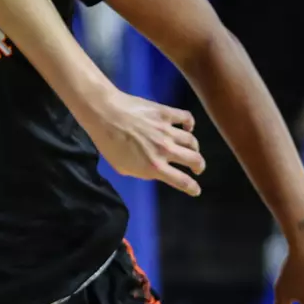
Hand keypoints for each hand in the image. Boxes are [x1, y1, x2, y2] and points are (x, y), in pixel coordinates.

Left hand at [88, 93, 204, 195]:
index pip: (182, 181)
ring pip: (192, 141)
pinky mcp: (166, 113)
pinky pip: (186, 118)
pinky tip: (188, 127)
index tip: (196, 190)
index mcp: (154, 166)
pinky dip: (190, 124)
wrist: (104, 113)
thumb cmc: (108, 143)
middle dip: (199, 167)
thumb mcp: (122, 167)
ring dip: (194, 148)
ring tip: (192, 149)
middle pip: (194, 160)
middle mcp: (165, 150)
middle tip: (197, 168)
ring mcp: (167, 131)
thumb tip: (154, 170)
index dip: (192, 188)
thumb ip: (141, 172)